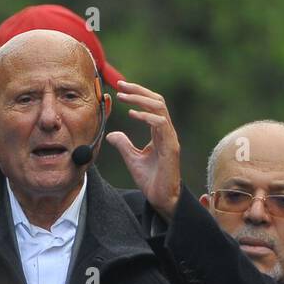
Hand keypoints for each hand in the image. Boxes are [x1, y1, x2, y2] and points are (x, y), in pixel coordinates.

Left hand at [106, 80, 181, 219]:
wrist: (161, 198)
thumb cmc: (151, 180)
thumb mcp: (132, 159)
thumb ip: (124, 145)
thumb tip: (112, 134)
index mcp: (160, 133)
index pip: (152, 105)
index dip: (138, 94)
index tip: (121, 88)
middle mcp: (166, 132)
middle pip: (157, 101)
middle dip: (139, 91)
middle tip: (121, 85)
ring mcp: (170, 139)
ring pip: (160, 109)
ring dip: (141, 100)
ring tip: (124, 97)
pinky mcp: (170, 148)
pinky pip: (160, 125)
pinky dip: (147, 116)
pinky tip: (133, 114)